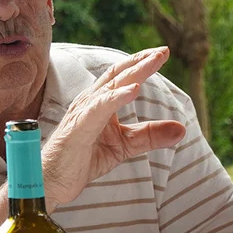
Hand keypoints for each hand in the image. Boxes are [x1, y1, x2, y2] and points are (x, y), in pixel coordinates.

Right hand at [43, 47, 186, 208]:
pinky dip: (116, 98)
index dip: (142, 63)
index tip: (163, 53)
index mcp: (100, 102)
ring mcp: (82, 112)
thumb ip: (150, 135)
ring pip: (111, 86)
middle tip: (164, 50)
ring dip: (134, 72)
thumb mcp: (124, 145)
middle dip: (141, 61)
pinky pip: (99, 108)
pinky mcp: (78, 127)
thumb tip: (182, 129)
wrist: (51, 181)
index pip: (122, 75)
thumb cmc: (82, 158)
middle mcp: (90, 101)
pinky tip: (133, 90)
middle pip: (118, 74)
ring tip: (154, 61)